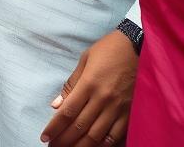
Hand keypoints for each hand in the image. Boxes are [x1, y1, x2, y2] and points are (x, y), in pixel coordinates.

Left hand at [40, 30, 137, 145]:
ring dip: (81, 146)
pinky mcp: (130, 113)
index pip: (67, 112)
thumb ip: (71, 84)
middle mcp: (103, 99)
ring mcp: (118, 108)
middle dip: (64, 140)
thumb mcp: (85, 60)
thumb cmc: (109, 50)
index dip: (55, 127)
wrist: (138, 47)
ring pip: (97, 135)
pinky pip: (116, 135)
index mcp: (89, 84)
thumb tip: (57, 105)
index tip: (45, 137)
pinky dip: (104, 145)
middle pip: (80, 127)